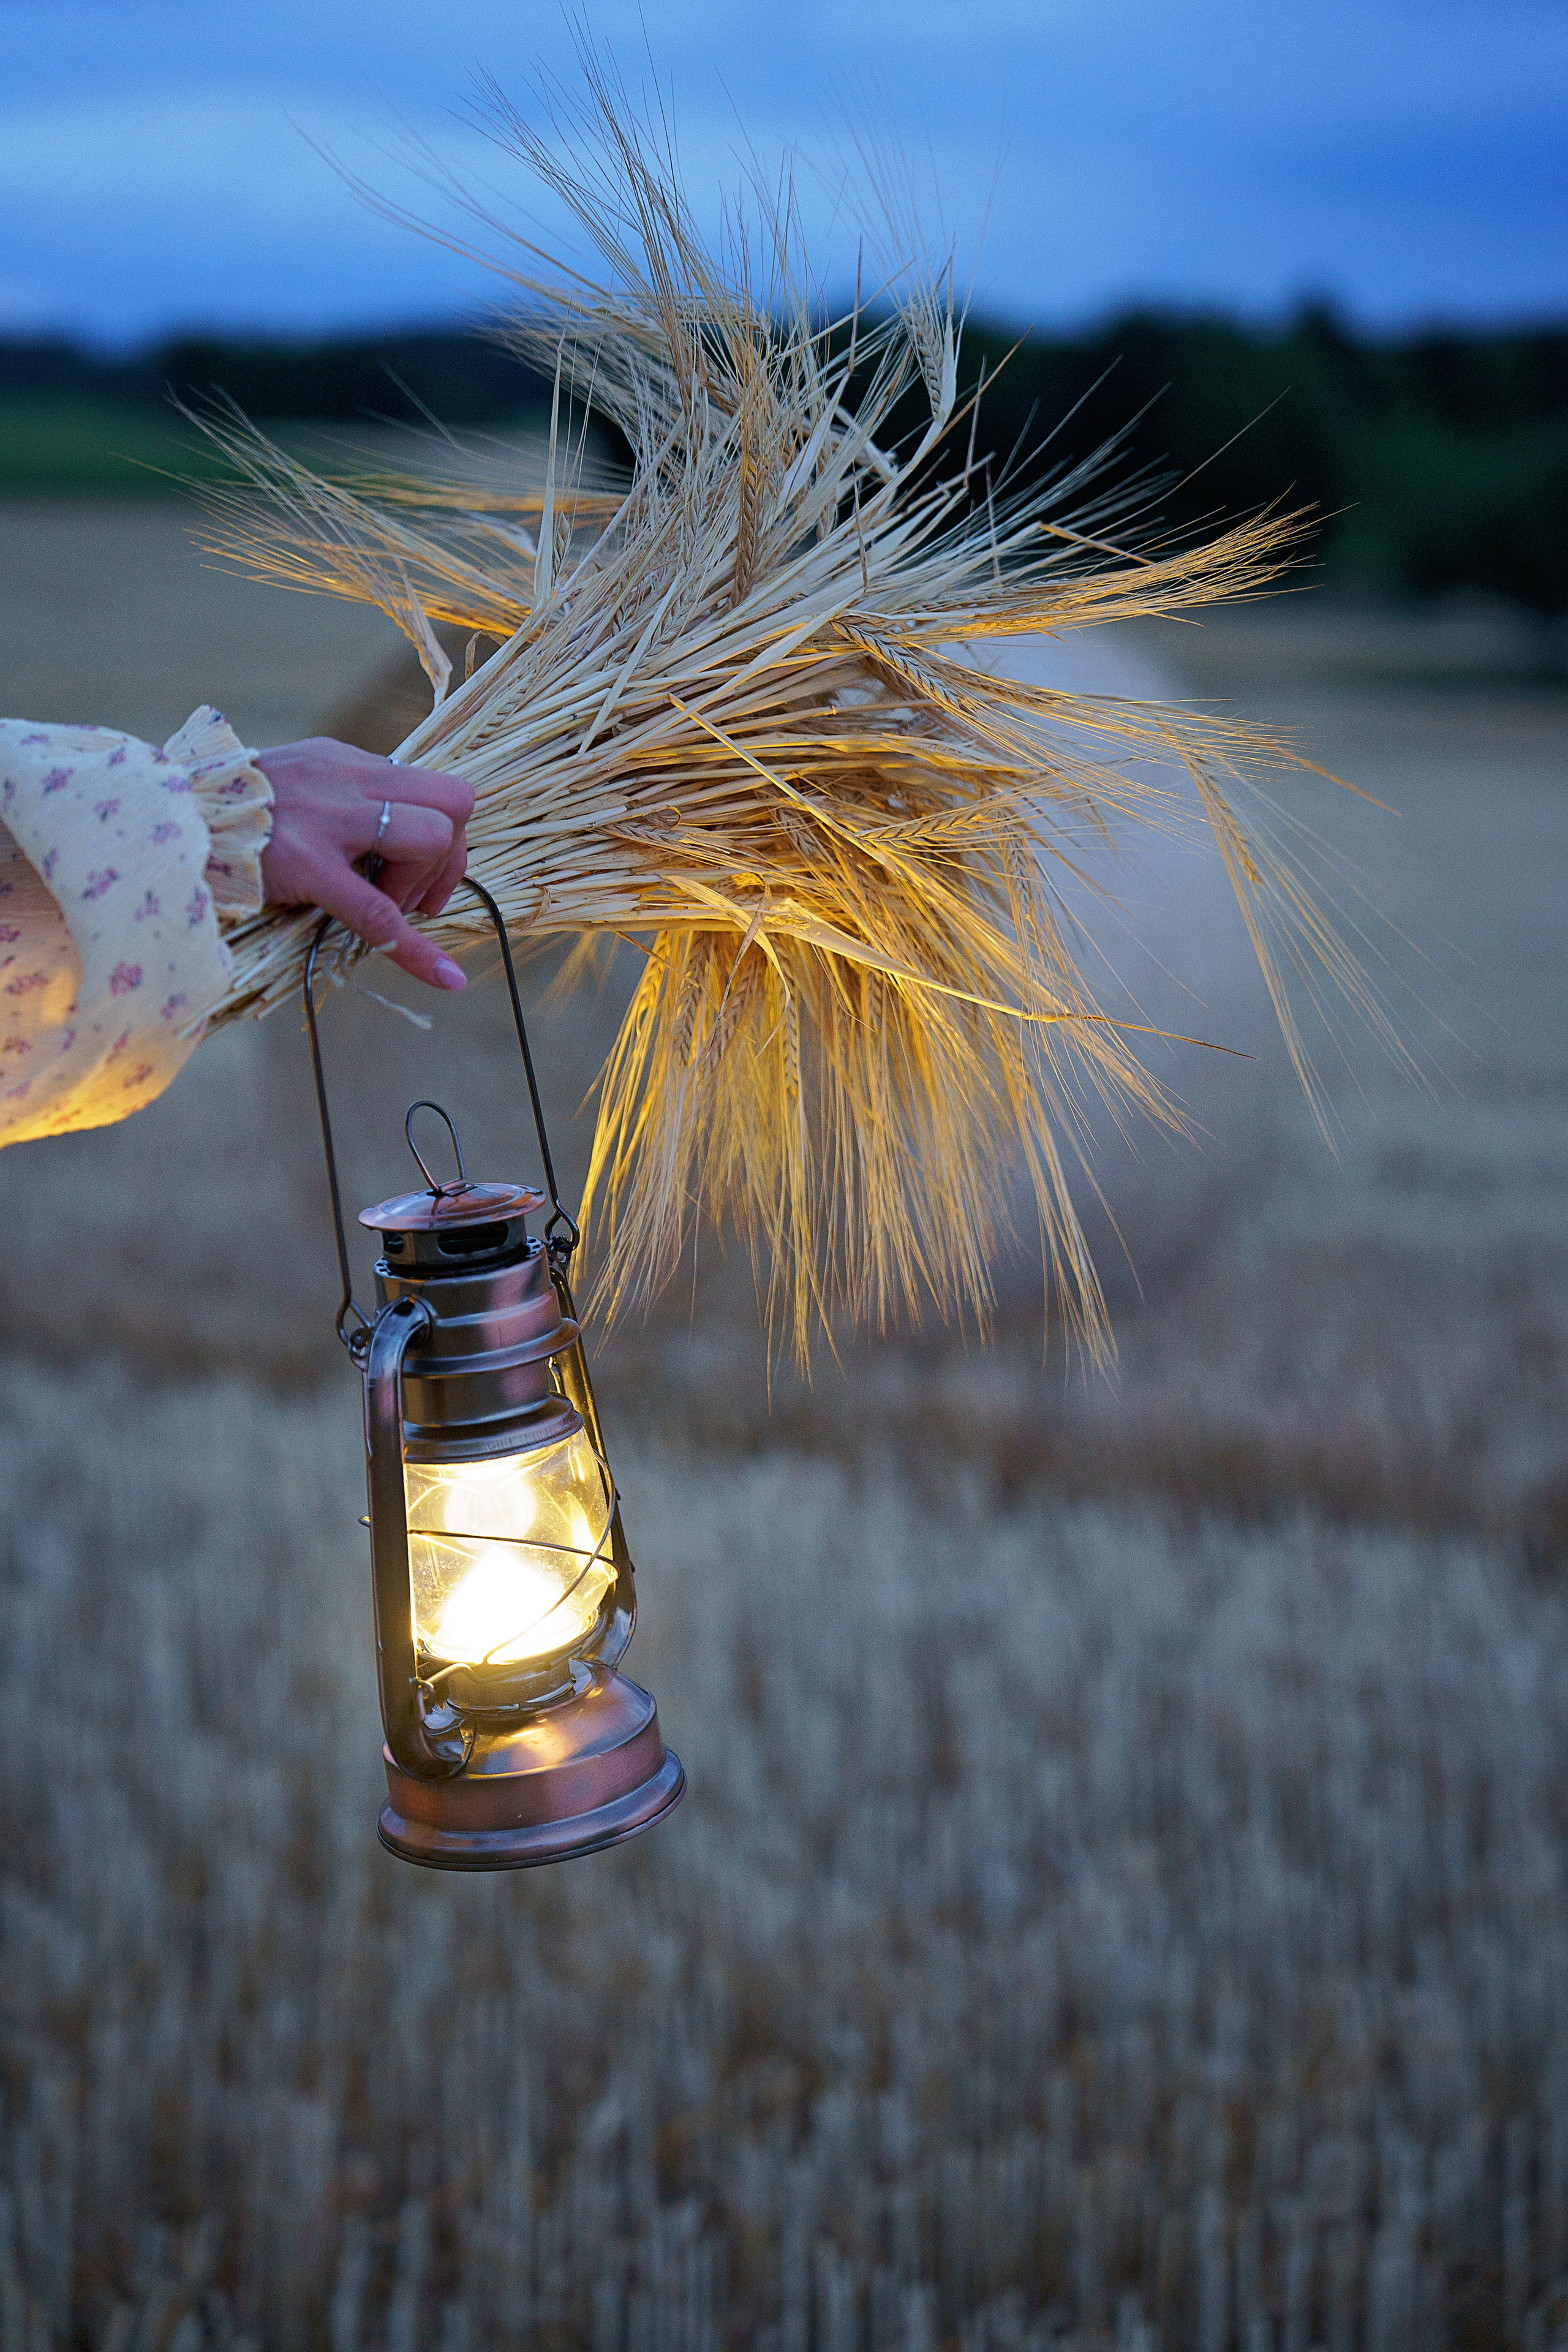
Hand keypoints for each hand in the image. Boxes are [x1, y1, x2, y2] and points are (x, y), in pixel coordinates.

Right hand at [254, 738, 474, 991]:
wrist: (164, 821)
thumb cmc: (229, 817)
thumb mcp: (297, 787)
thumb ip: (344, 802)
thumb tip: (392, 836)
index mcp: (346, 763)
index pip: (434, 784)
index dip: (448, 832)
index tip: (422, 871)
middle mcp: (346, 780)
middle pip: (453, 801)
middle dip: (450, 856)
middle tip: (417, 897)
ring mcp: (328, 820)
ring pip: (430, 838)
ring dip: (421, 885)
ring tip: (386, 907)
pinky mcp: (306, 863)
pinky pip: (379, 913)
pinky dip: (416, 951)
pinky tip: (442, 978)